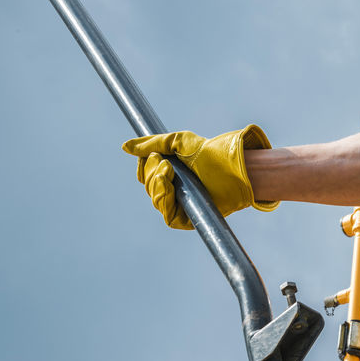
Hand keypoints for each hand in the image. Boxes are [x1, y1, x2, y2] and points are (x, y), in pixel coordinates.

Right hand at [122, 125, 277, 228]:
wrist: (234, 167)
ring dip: (156, 184)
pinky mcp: (190, 218)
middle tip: (166, 162)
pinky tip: (167, 185)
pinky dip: (163, 199)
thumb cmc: (212, 153)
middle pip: (149, 187)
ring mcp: (183, 204)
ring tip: (167, 171)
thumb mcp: (179, 142)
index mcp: (172, 173)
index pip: (146, 175)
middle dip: (152, 173)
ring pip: (156, 200)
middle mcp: (176, 190)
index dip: (145, 167)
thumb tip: (125, 147)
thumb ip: (153, 144)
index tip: (154, 156)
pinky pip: (168, 216)